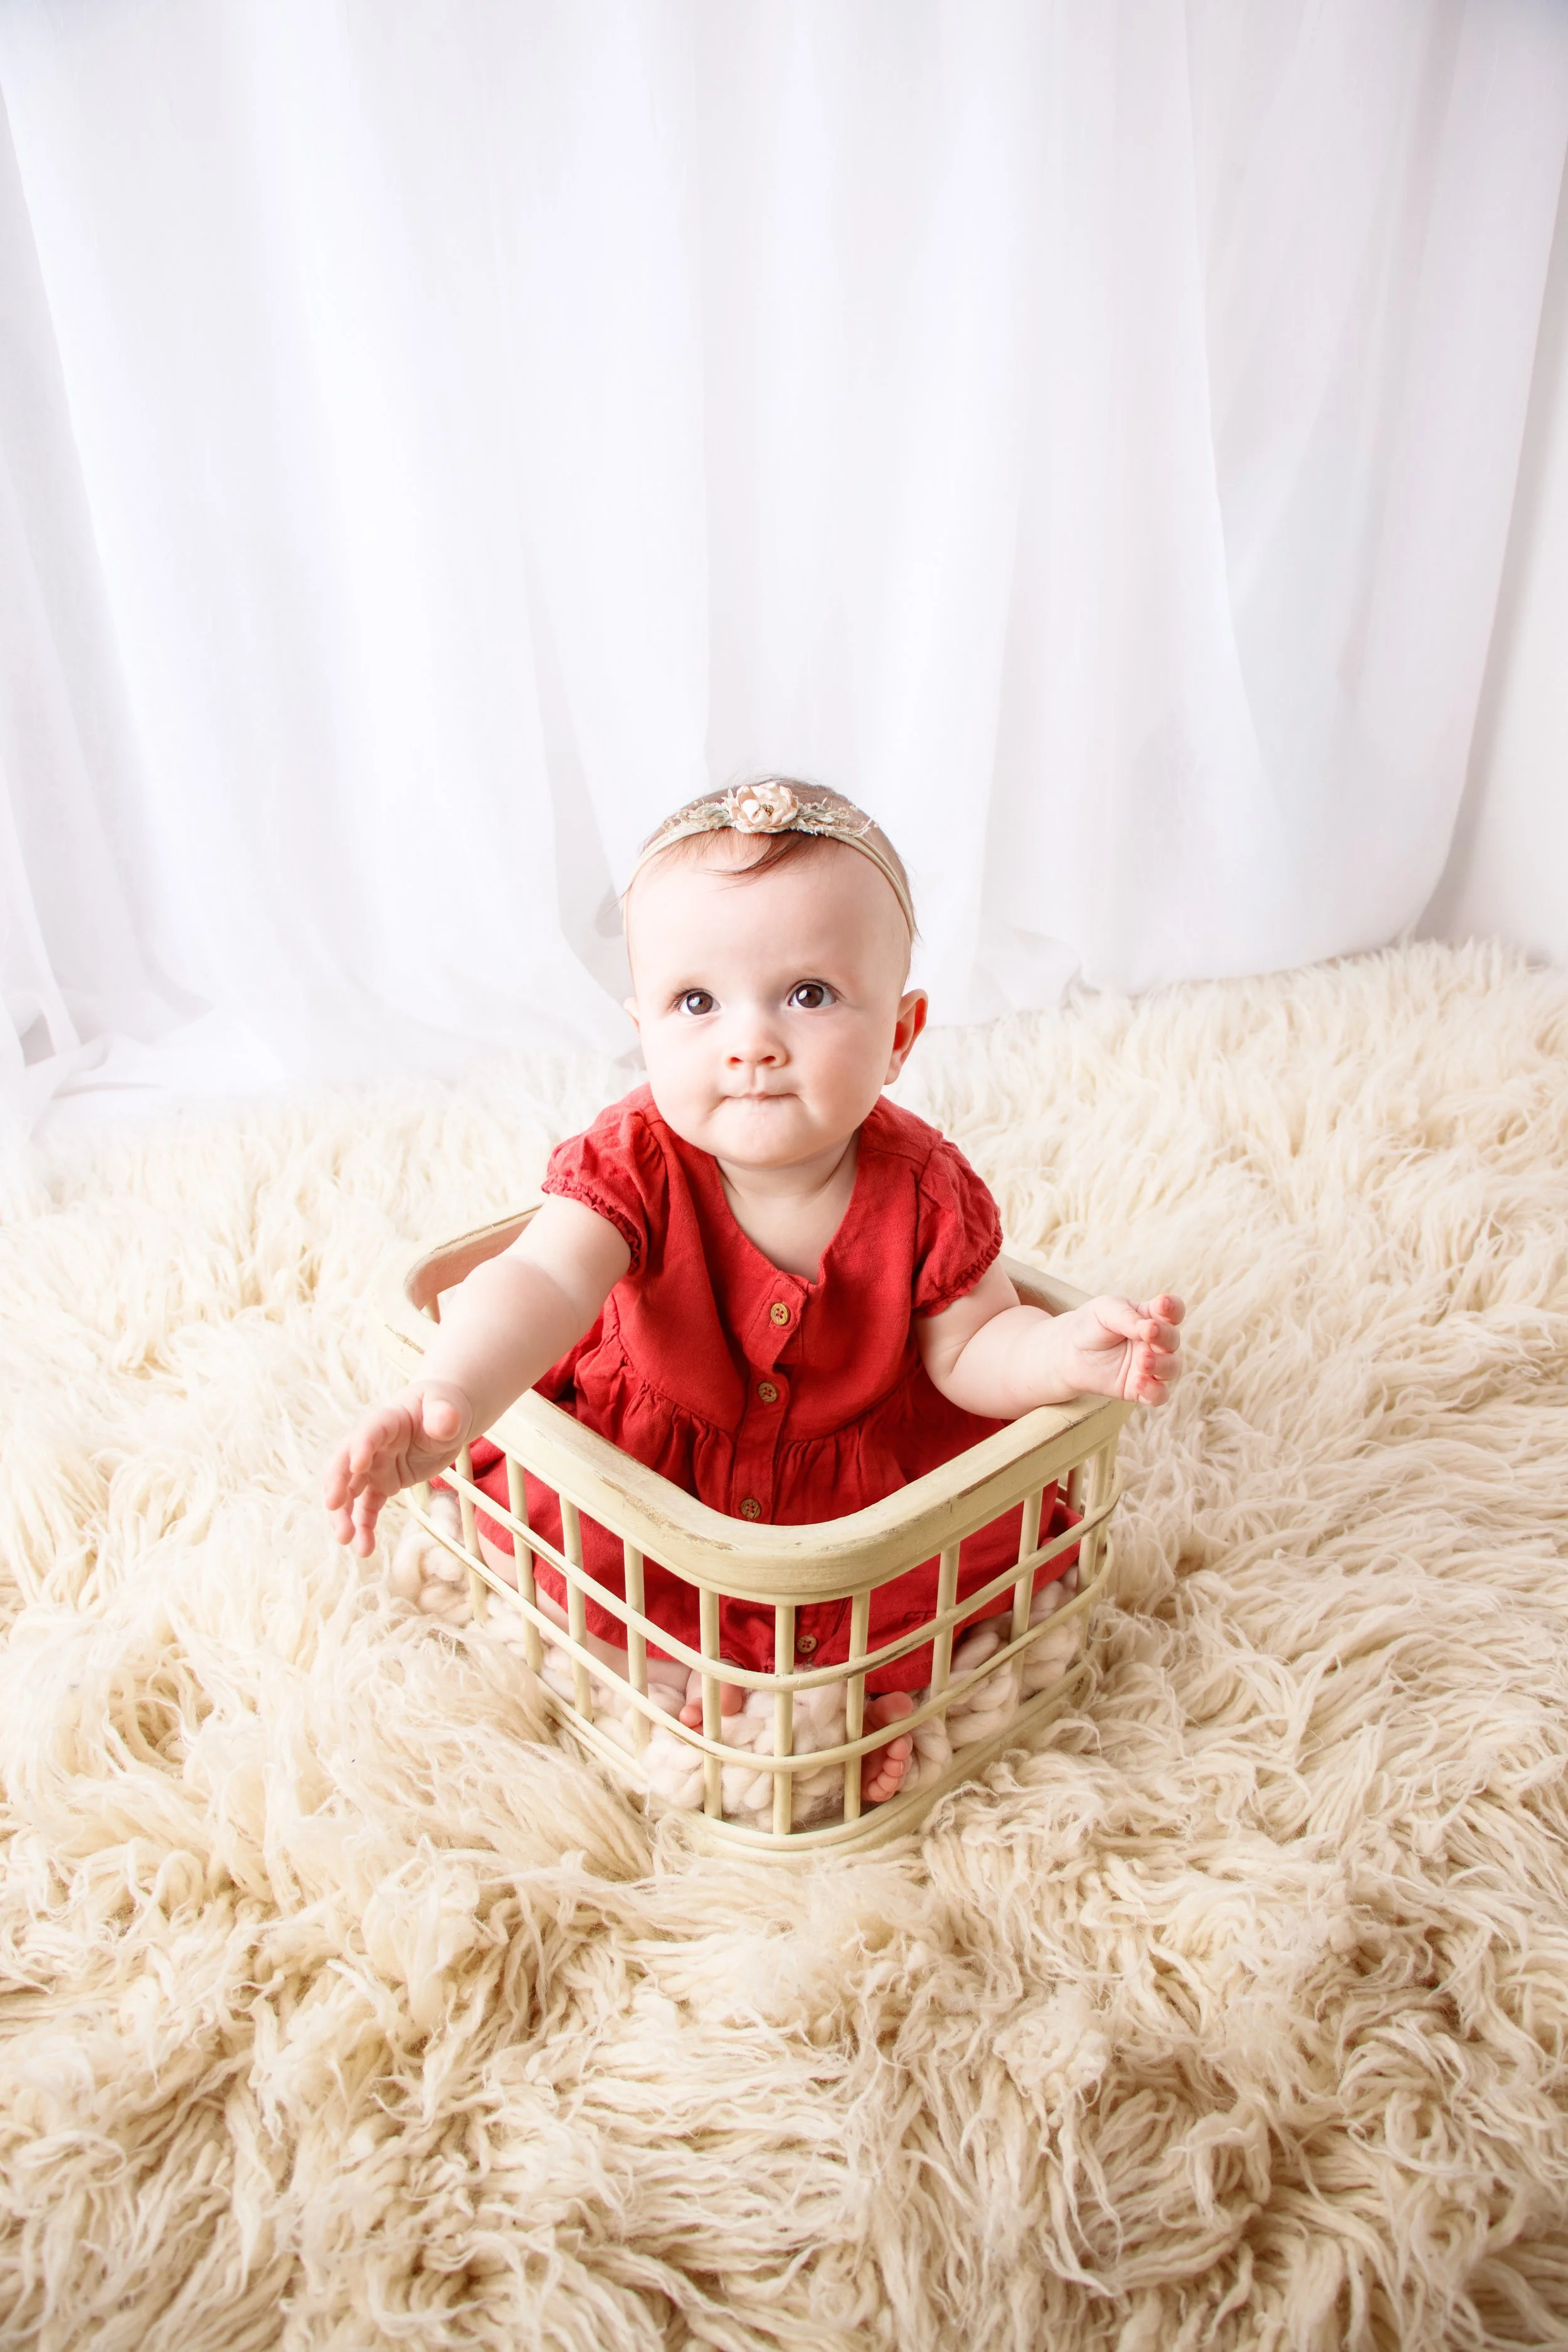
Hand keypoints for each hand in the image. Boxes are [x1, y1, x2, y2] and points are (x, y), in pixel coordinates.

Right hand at [323, 1382, 474, 1556]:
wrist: (442, 1417)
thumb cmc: (443, 1406)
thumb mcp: (448, 1408)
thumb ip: (444, 1415)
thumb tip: (445, 1422)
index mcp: (387, 1420)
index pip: (370, 1432)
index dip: (362, 1446)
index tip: (358, 1465)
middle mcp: (372, 1445)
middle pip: (346, 1463)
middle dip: (337, 1483)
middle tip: (333, 1506)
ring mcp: (374, 1466)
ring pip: (350, 1490)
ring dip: (343, 1514)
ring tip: (346, 1539)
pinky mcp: (383, 1483)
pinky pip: (367, 1507)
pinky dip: (364, 1526)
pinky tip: (364, 1549)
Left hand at [1052, 1294, 1183, 1406]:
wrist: (1067, 1353)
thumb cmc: (1089, 1325)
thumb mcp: (1104, 1310)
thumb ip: (1128, 1316)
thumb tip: (1149, 1328)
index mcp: (1150, 1317)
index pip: (1173, 1310)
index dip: (1173, 1308)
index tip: (1162, 1305)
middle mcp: (1155, 1342)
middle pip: (1173, 1339)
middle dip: (1164, 1335)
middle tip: (1150, 1332)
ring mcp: (1149, 1366)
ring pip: (1172, 1368)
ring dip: (1162, 1364)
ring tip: (1143, 1361)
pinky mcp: (1140, 1389)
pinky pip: (1159, 1394)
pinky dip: (1154, 1390)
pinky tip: (1138, 1383)